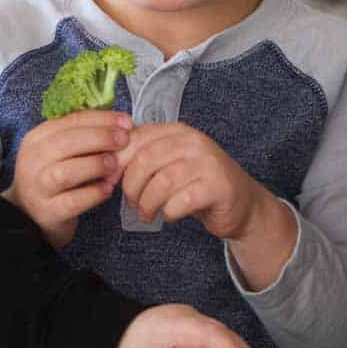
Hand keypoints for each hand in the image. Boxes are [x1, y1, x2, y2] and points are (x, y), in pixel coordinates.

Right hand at [4, 111, 130, 249]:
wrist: (29, 214)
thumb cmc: (53, 176)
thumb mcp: (60, 151)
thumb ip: (84, 136)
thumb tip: (121, 124)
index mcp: (37, 138)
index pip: (70, 120)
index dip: (101, 119)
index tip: (126, 122)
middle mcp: (32, 161)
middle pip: (66, 142)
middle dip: (100, 138)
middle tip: (124, 140)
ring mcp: (37, 188)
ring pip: (65, 172)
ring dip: (95, 165)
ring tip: (114, 165)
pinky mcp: (47, 212)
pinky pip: (72, 201)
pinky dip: (93, 193)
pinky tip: (107, 189)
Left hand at [118, 124, 295, 288]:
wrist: (241, 204)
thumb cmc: (197, 185)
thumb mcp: (169, 165)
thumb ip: (142, 158)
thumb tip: (105, 166)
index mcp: (177, 131)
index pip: (135, 138)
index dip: (116, 162)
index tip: (110, 181)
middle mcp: (193, 141)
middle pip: (145, 159)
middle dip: (131, 186)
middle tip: (132, 202)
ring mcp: (208, 162)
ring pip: (162, 182)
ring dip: (148, 203)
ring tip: (147, 213)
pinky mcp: (218, 187)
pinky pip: (181, 201)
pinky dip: (168, 212)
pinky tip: (170, 215)